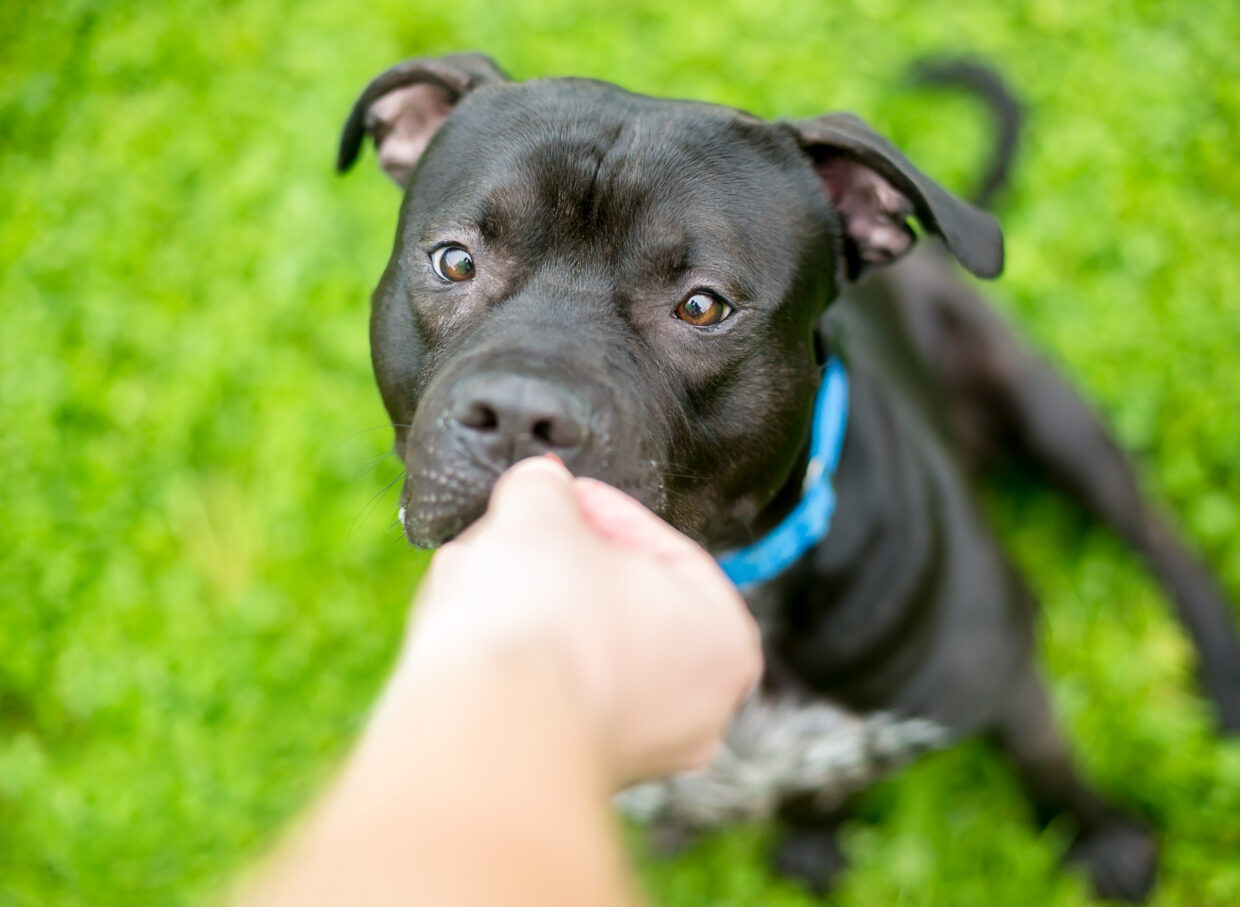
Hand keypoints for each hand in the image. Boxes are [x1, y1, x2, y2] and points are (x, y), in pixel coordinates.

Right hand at [399, 456, 762, 787]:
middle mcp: (695, 711)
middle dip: (557, 559)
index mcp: (724, 645)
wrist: (480, 731)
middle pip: (618, 603)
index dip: (602, 510)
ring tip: (477, 565)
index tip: (560, 493)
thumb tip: (540, 484)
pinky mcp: (567, 771)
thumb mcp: (541, 513)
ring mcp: (635, 751)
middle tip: (520, 528)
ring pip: (576, 648)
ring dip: (523, 601)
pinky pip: (545, 694)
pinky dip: (511, 656)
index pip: (666, 552)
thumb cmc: (539, 624)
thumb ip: (547, 488)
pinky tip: (465, 622)